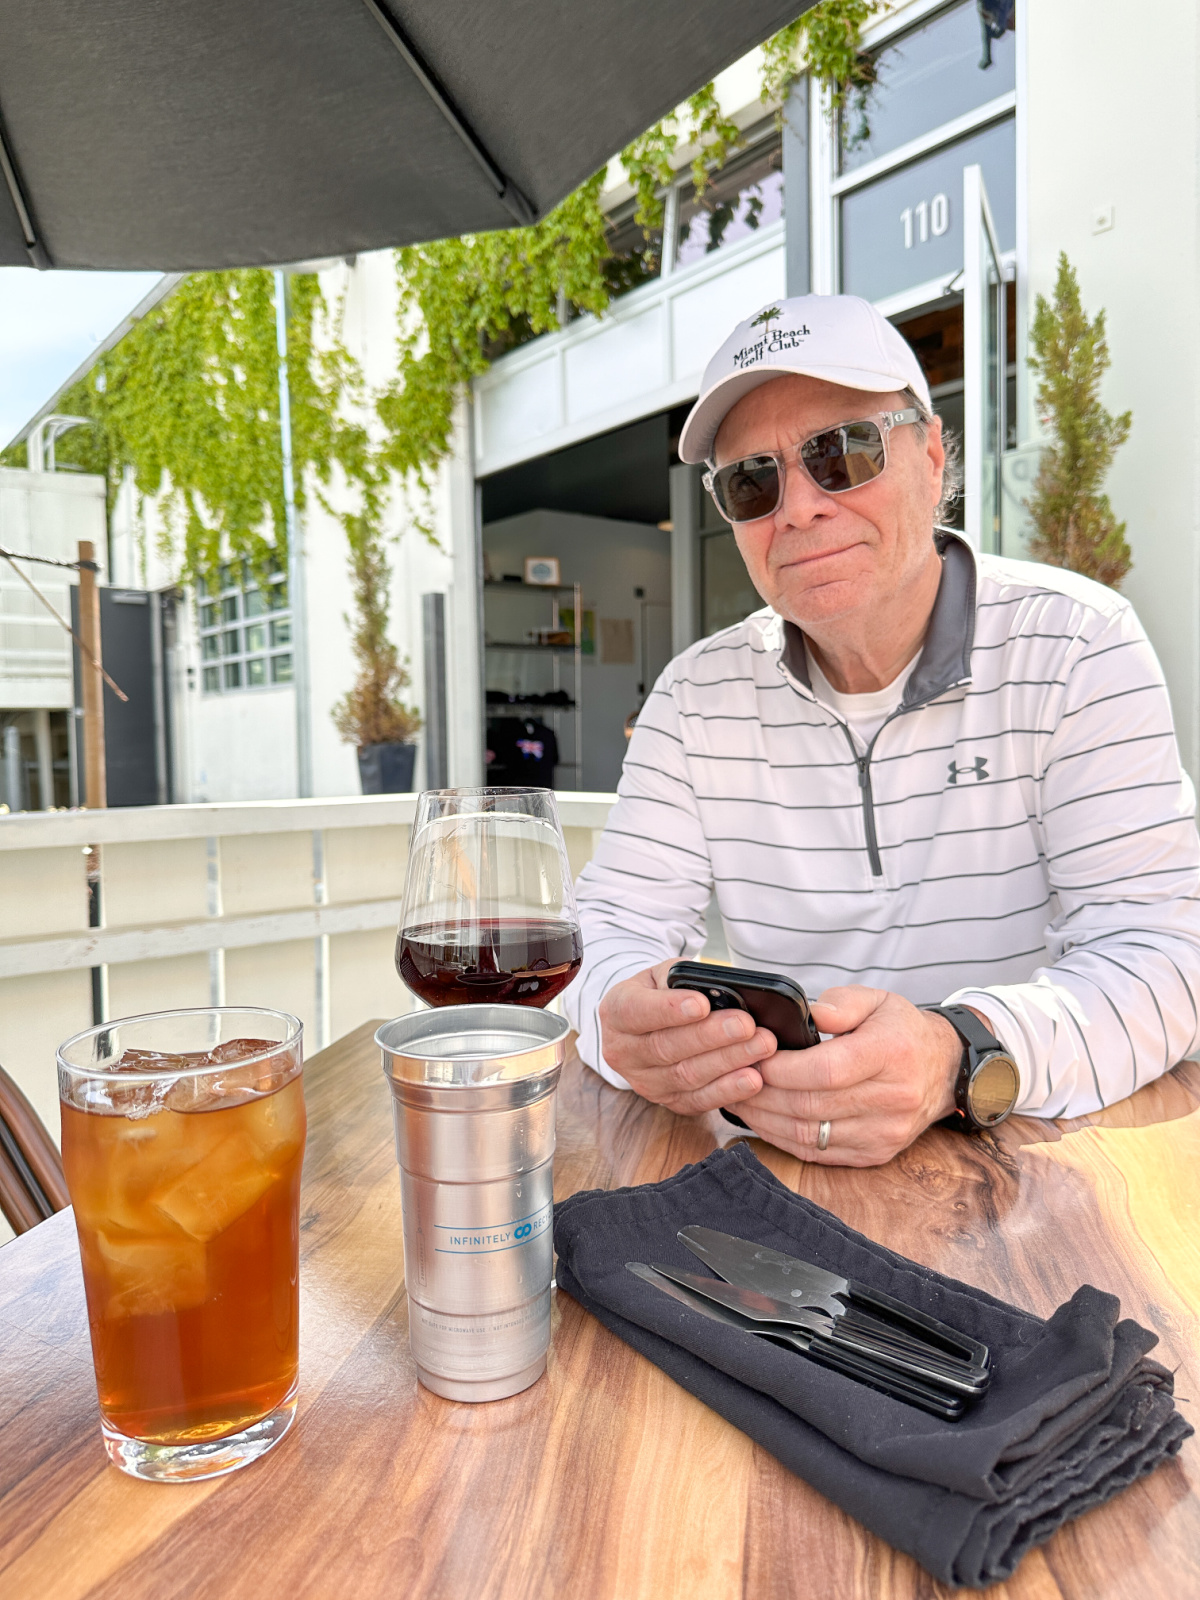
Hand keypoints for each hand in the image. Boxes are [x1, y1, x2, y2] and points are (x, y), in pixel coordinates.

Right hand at [597, 960, 776, 1115]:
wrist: (647, 1024)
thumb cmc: (661, 992)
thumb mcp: (662, 974)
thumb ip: (682, 978)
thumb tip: (719, 990)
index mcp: (616, 1011)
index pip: (637, 1012)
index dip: (669, 1010)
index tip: (702, 1004)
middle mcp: (622, 1050)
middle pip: (667, 1047)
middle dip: (711, 1036)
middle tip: (747, 1025)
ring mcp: (643, 1081)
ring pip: (685, 1075)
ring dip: (727, 1062)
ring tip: (760, 1048)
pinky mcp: (667, 1101)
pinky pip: (698, 1100)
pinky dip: (728, 1091)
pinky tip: (752, 1079)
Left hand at [734, 986, 967, 1166]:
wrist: (942, 1070)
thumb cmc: (901, 1031)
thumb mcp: (877, 1000)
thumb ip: (840, 1003)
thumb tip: (806, 1015)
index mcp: (891, 1054)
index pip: (826, 1070)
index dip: (781, 1068)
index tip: (753, 1058)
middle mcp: (893, 1099)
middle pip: (811, 1105)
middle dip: (763, 1094)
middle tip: (732, 1079)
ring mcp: (885, 1132)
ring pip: (810, 1135)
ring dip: (766, 1120)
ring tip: (739, 1099)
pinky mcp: (876, 1153)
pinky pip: (818, 1154)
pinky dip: (783, 1138)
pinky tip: (763, 1120)